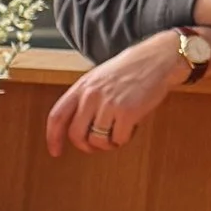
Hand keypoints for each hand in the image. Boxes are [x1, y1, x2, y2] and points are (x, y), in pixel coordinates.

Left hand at [47, 34, 189, 155]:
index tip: (55, 151)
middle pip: (76, 134)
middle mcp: (92, 95)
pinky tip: (131, 128)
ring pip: (97, 140)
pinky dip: (124, 139)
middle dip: (86, 146)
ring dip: (108, 144)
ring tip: (118, 132)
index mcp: (82, 86)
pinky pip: (118, 140)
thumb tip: (77, 130)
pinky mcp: (128, 112)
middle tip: (97, 146)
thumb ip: (85, 100)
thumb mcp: (98, 78)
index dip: (52, 137)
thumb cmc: (129, 70)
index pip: (57, 116)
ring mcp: (109, 104)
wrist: (157, 59)